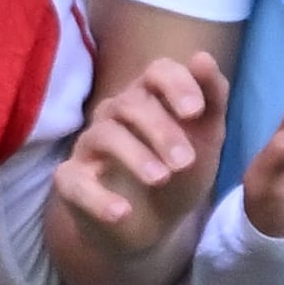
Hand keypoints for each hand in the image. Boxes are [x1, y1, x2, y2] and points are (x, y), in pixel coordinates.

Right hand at [51, 45, 233, 284]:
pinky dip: (98, 198)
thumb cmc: (179, 174)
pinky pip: (75, 182)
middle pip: (131, 104)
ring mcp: (90, 146)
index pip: (157, 71)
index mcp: (150, 97)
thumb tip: (202, 57)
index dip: (176, 84)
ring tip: (161, 180)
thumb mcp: (207, 140)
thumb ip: (212, 100)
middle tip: (186, 161)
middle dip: (161, 130)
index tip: (196, 111)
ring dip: (135, 156)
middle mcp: (115, 114)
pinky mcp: (71, 181)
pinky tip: (122, 213)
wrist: (152, 228)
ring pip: (105, 135)